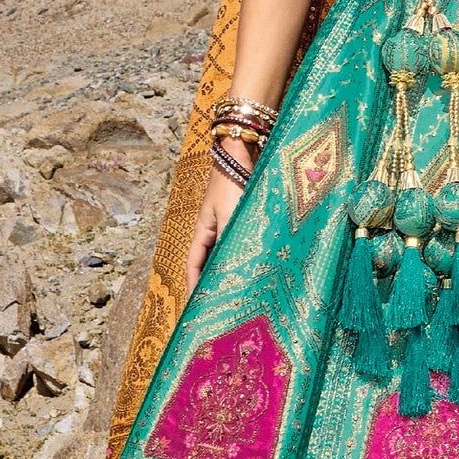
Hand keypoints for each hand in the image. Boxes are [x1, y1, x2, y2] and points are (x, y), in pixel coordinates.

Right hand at [184, 150, 249, 302]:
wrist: (246, 151)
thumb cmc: (233, 181)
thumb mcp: (231, 215)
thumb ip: (233, 242)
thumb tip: (235, 270)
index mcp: (203, 229)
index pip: (194, 264)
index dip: (194, 285)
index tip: (196, 307)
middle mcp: (217, 228)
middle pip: (214, 261)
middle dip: (217, 281)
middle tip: (225, 305)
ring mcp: (233, 222)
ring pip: (233, 252)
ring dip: (238, 269)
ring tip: (246, 291)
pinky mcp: (250, 216)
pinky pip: (249, 241)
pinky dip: (253, 254)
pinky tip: (264, 266)